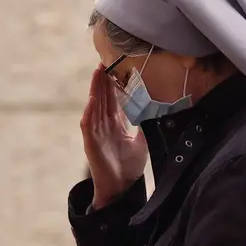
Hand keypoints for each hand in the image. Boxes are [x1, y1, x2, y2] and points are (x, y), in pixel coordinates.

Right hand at [80, 67, 147, 208]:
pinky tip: (92, 99)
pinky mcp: (90, 142)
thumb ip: (145, 126)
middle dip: (103, 79)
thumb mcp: (142, 142)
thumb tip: (158, 112)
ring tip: (97, 71)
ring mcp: (95, 132)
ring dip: (95, 88)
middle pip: (103, 97)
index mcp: (115, 125)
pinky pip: (88, 123)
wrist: (122, 187)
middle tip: (106, 59)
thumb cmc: (129, 167)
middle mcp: (103, 125)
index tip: (118, 67)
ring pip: (94, 105)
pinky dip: (89, 111)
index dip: (114, 84)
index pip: (113, 99)